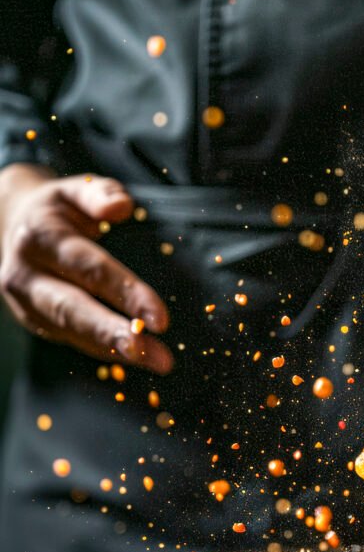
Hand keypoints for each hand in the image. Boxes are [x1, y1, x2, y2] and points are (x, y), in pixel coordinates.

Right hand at [0, 166, 172, 372]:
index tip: (160, 319)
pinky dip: (104, 351)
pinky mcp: (34, 321)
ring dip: (116, 351)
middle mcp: (25, 274)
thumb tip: (121, 207)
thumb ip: (99, 195)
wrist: (14, 227)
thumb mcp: (75, 190)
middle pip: (74, 310)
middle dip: (115, 335)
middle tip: (156, 356)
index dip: (126, 294)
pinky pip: (72, 339)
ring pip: (72, 332)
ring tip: (157, 361)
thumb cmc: (58, 209)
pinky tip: (136, 358)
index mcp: (40, 237)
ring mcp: (25, 303)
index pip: (89, 269)